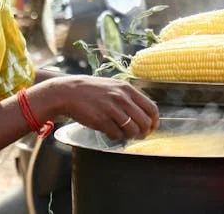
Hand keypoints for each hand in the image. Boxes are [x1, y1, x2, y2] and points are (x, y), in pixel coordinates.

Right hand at [42, 75, 158, 140]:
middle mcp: (121, 98)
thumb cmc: (92, 91)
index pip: (151, 108)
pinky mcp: (101, 120)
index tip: (152, 127)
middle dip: (144, 132)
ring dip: (130, 136)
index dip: (154, 121)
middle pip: (144, 122)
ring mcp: (111, 109)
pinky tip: (110, 132)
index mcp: (127, 89)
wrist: (69, 92)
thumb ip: (129, 97)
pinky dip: (116, 137)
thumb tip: (145, 113)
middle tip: (138, 135)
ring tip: (123, 133)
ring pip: (132, 130)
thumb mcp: (114, 86)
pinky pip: (117, 135)